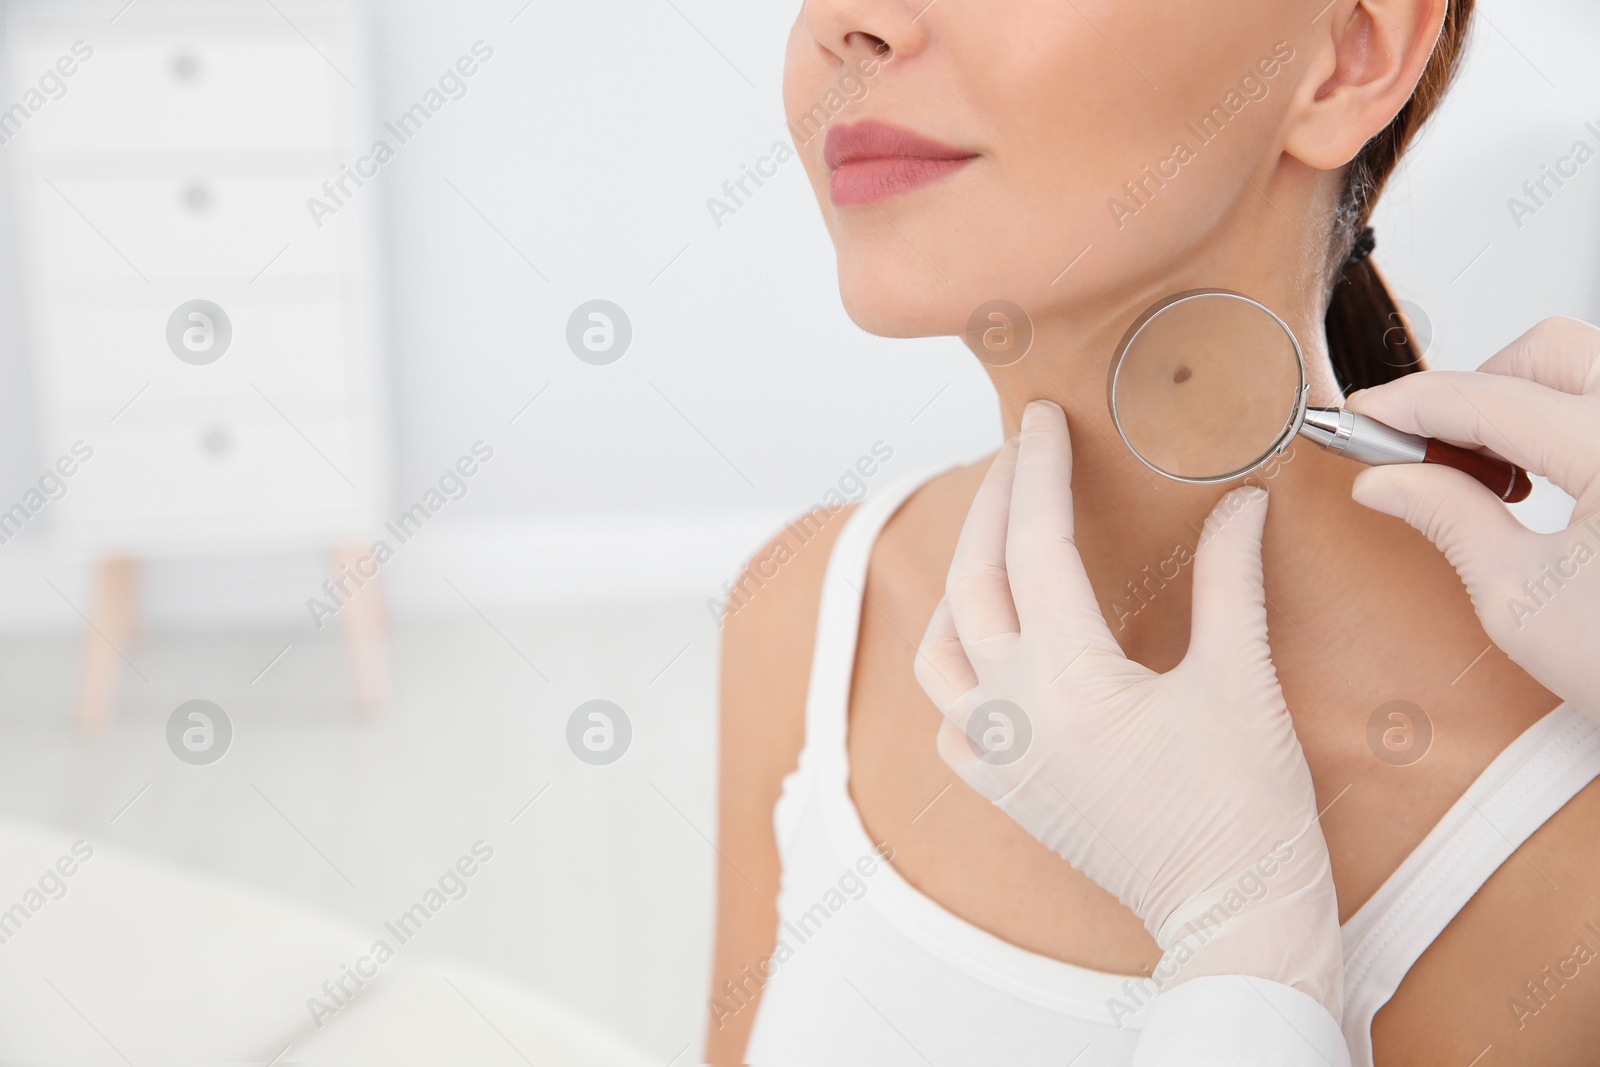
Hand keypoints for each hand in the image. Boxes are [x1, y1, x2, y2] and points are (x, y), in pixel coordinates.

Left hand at [914, 400, 1341, 1017]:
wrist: (1233, 917)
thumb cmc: (1246, 811)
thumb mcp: (1241, 681)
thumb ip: (1229, 582)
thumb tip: (1238, 506)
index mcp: (1067, 678)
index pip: (1035, 545)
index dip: (1038, 472)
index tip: (1042, 420)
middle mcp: (1012, 713)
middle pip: (972, 581)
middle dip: (991, 505)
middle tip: (1017, 454)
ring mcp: (998, 758)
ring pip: (939, 649)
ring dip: (959, 583)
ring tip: (992, 540)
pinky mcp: (1004, 794)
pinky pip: (948, 717)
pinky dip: (955, 670)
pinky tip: (981, 651)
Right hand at [1346, 316, 1599, 718]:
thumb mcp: (1520, 604)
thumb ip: (1448, 519)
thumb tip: (1388, 479)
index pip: (1488, 399)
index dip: (1409, 405)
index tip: (1363, 418)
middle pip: (1547, 350)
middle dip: (1476, 390)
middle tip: (1432, 454)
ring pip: (1590, 368)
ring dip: (1528, 404)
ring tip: (1501, 480)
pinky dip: (1573, 424)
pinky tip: (1553, 482)